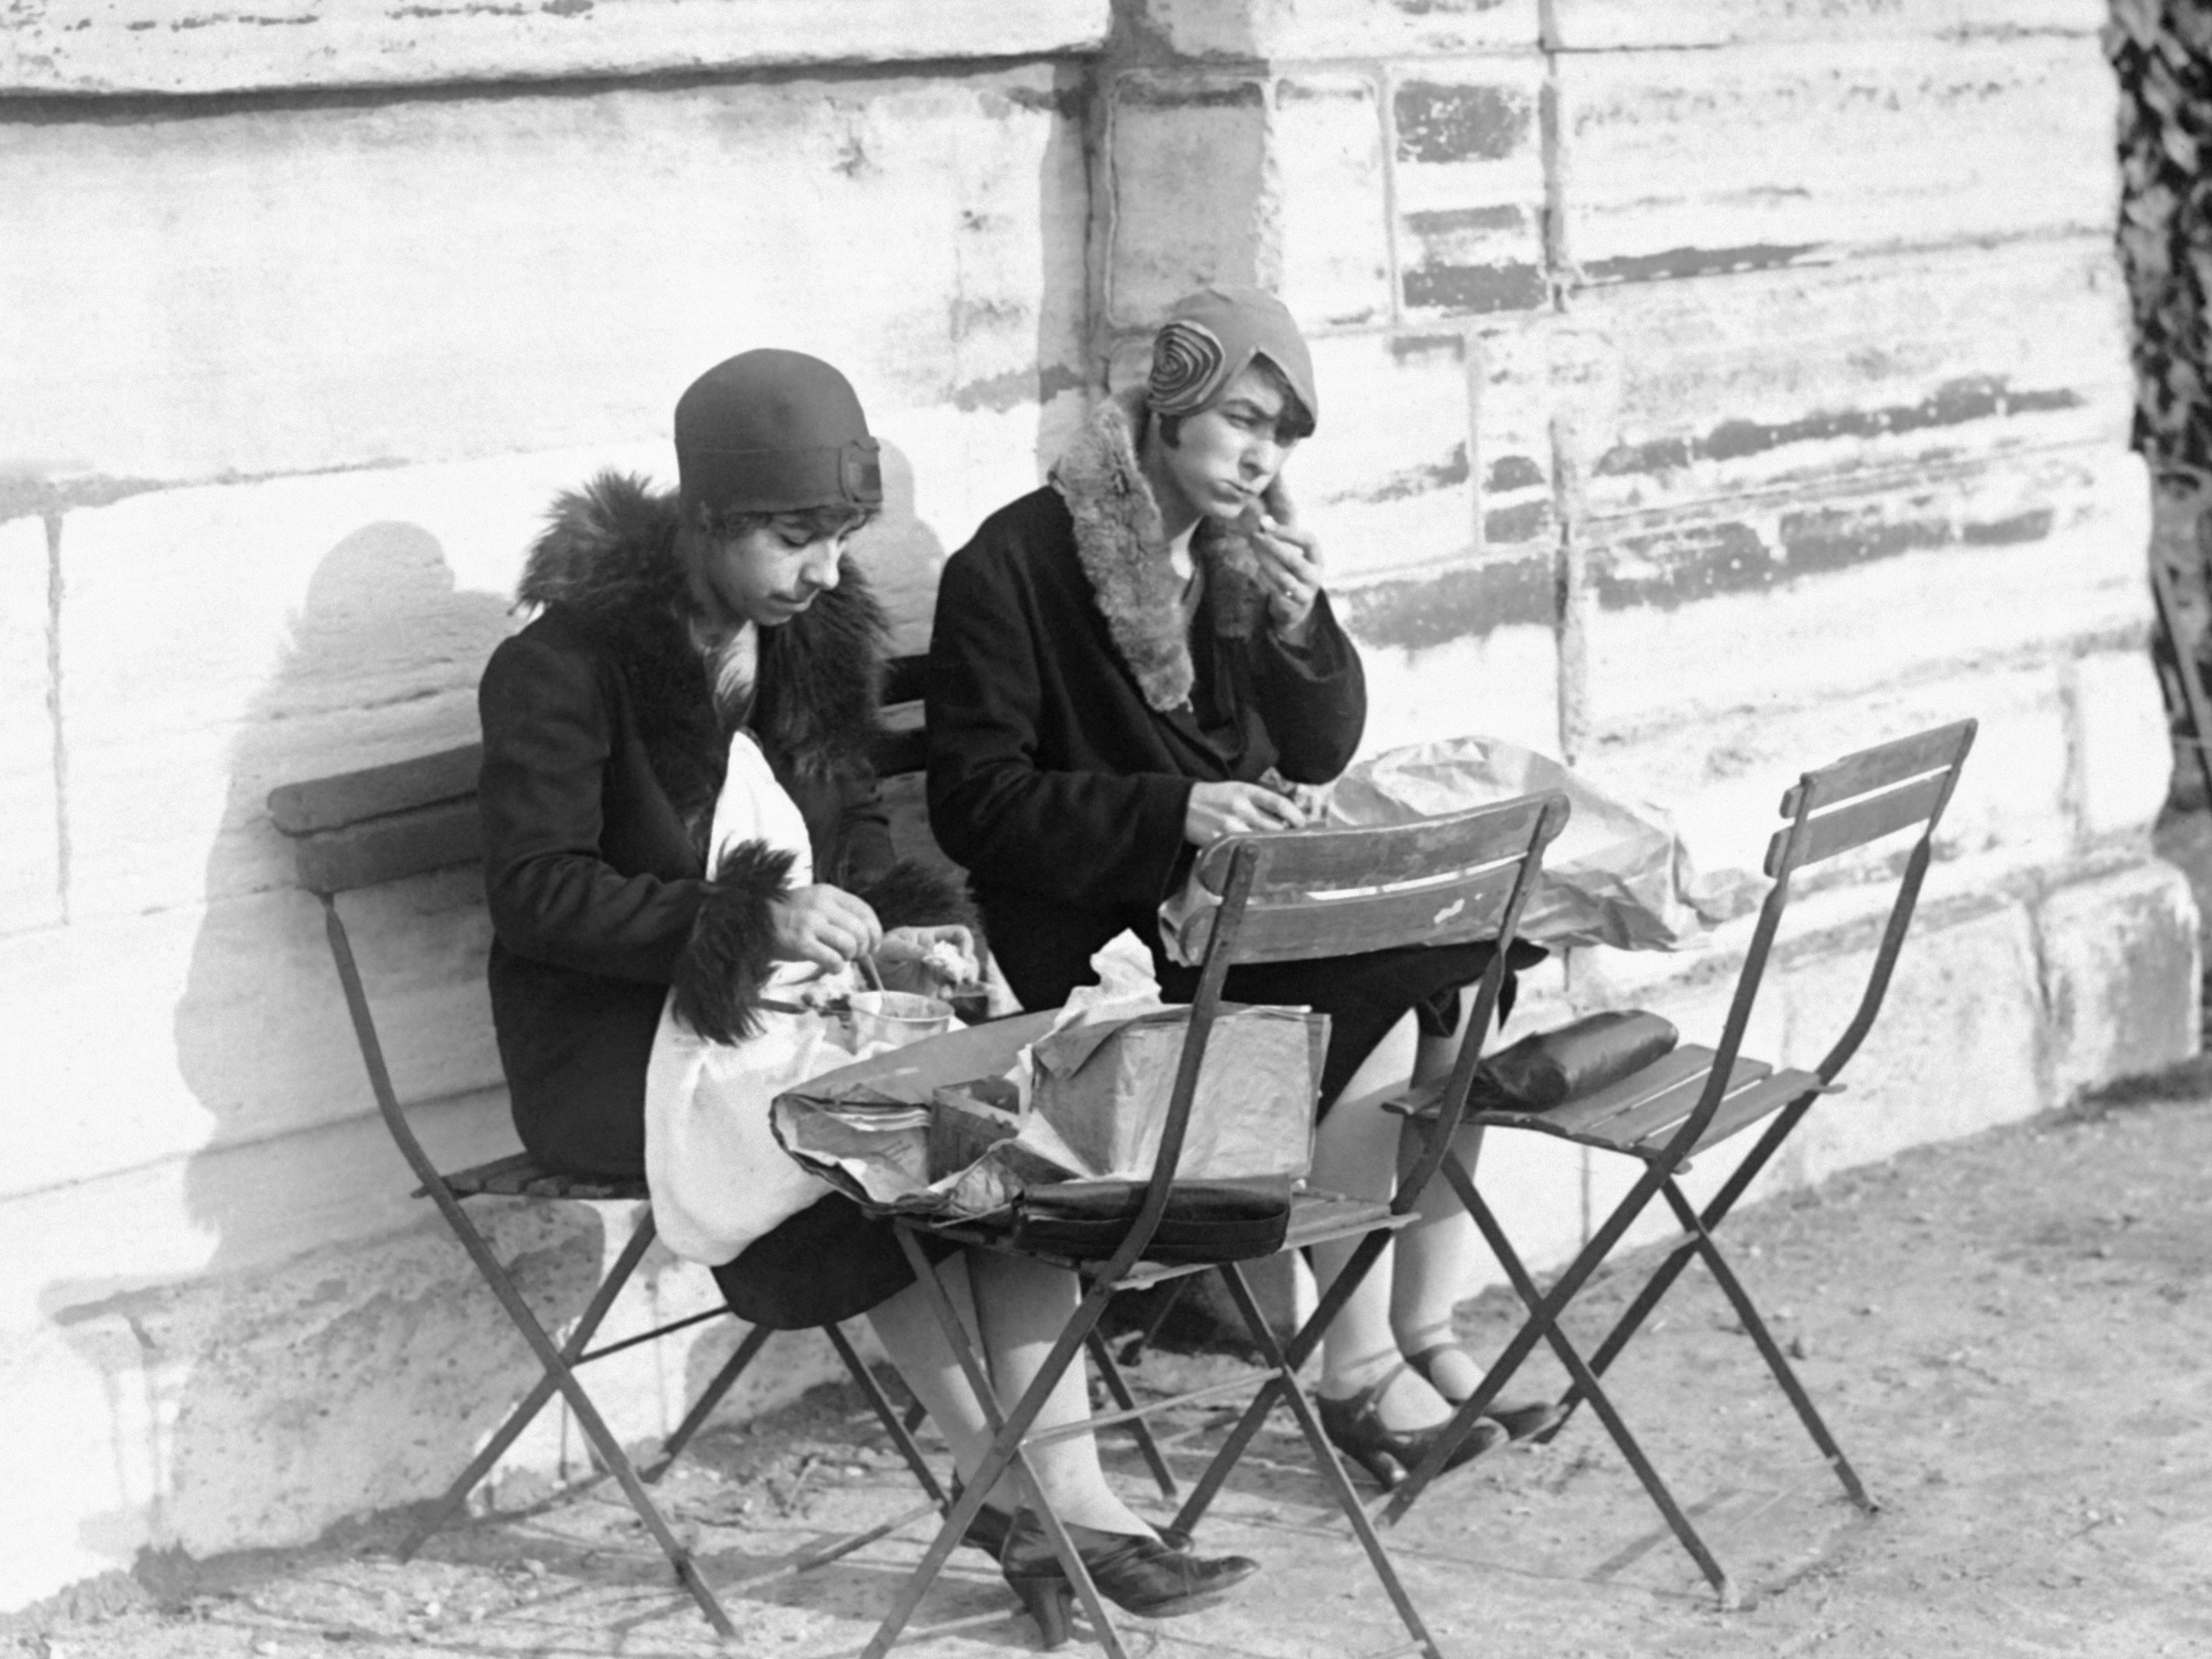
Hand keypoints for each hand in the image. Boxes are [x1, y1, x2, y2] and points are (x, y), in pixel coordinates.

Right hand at [768, 884, 882, 971]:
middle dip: (864, 947)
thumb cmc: (789, 916)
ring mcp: (810, 923)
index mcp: (828, 893)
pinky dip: (837, 967)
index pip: (864, 910)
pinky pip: (832, 959)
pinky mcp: (800, 943)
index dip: (875, 930)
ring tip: (841, 959)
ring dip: (849, 956)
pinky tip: (831, 967)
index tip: (874, 944)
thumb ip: (839, 913)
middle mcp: (821, 905)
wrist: (753, 919)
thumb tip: (867, 937)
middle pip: (860, 929)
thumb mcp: (815, 902)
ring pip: (849, 944)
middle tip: (857, 955)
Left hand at [877, 924, 979, 993]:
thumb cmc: (879, 954)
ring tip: (946, 992)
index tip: (962, 954)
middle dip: (965, 968)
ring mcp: (941, 973)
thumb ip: (911, 950)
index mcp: (932, 938)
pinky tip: (988, 991)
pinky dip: (975, 991)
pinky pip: (960, 990)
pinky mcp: (938, 989)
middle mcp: (941, 955)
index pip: (958, 934)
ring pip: (965, 975)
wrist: (870, 976)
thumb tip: (931, 956)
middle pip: (966, 957)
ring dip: (962, 983)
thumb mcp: (891, 948)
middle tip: (955, 979)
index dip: (965, 943)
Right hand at [1183, 780, 1308, 845]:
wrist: (1181, 805)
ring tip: (1281, 853)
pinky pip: (1244, 850)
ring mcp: (1229, 825)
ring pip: (1262, 841)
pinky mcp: (1220, 841)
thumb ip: (1260, 802)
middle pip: (1275, 827)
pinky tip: (1259, 857)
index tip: (1303, 826)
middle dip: (1288, 836)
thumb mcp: (1237, 789)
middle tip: (1297, 844)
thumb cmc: (1215, 798)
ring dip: (1274, 848)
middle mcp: (1239, 806)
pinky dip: (1254, 854)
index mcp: (1246, 790)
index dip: (1295, 816)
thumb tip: (1288, 821)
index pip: (1279, 803)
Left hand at [1249, 514, 1324, 643]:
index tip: (1268, 525)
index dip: (1289, 532)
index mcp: (1317, 561)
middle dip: (1273, 546)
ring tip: (1255, 551)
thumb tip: (1263, 520)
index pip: (1309, 542)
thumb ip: (1279, 539)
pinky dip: (1264, 580)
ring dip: (1266, 563)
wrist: (1297, 610)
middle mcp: (1315, 578)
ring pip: (1283, 578)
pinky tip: (1257, 571)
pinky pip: (1275, 592)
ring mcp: (1305, 594)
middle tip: (1256, 535)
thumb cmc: (1292, 576)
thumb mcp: (1292, 557)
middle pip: (1295, 561)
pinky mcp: (1292, 608)